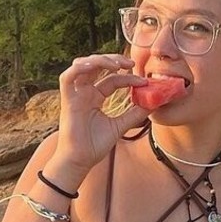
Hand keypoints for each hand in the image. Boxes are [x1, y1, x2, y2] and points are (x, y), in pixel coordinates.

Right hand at [51, 54, 148, 179]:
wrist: (81, 161)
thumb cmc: (95, 146)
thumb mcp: (120, 126)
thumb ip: (134, 114)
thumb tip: (153, 104)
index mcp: (95, 97)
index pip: (112, 80)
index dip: (128, 78)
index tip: (143, 81)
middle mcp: (84, 93)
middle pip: (97, 67)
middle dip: (114, 60)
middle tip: (131, 63)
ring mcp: (75, 95)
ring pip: (83, 66)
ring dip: (99, 60)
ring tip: (117, 64)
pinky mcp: (67, 100)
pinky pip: (67, 77)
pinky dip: (79, 67)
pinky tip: (94, 65)